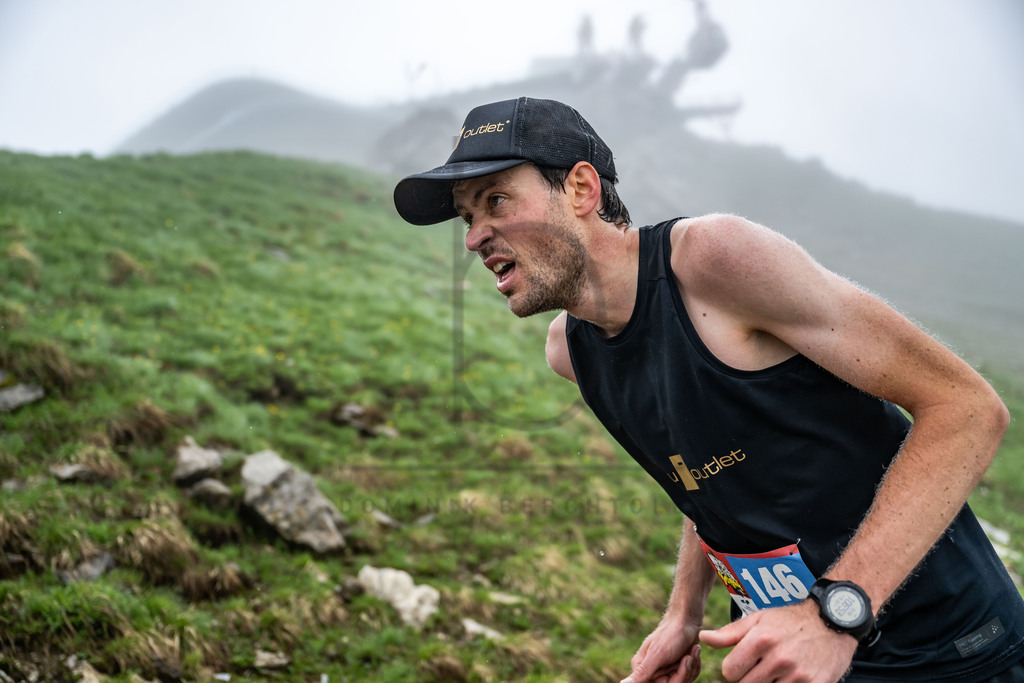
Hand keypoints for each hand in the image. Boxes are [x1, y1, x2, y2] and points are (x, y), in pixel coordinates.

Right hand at [621, 615, 702, 682]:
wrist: (686, 621)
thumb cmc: (670, 635)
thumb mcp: (656, 655)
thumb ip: (642, 672)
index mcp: (642, 668)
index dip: (669, 680)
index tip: (675, 665)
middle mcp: (653, 671)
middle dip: (683, 673)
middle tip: (687, 657)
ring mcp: (666, 669)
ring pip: (682, 681)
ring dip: (691, 667)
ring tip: (691, 652)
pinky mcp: (678, 667)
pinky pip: (689, 676)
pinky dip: (694, 665)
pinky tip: (693, 653)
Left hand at [699, 600, 857, 681]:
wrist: (833, 621)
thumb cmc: (790, 621)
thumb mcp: (759, 620)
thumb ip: (730, 633)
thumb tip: (704, 637)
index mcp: (760, 640)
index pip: (729, 672)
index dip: (733, 670)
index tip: (744, 664)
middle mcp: (778, 658)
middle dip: (749, 679)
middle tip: (762, 668)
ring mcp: (798, 675)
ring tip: (777, 672)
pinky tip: (790, 678)